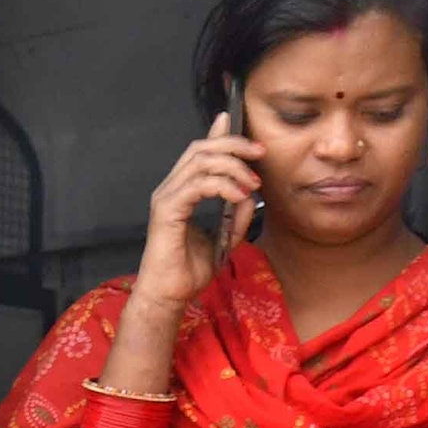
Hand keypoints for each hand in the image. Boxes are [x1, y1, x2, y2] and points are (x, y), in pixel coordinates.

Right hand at [131, 126, 265, 311]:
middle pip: (201, 148)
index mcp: (181, 191)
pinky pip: (198, 184)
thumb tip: (252, 194)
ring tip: (252, 183)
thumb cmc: (189, 271)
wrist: (170, 295)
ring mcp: (167, 197)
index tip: (246, 131)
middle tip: (259, 153)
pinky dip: (223, 185)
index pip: (200, 152)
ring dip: (233, 166)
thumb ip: (237, 215)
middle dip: (234, 145)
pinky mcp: (167, 209)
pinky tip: (239, 196)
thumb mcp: (225, 238)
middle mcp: (171, 188)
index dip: (222, 135)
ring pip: (201, 161)